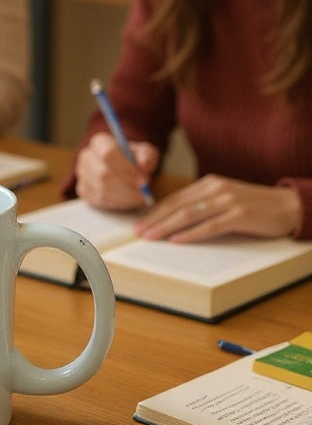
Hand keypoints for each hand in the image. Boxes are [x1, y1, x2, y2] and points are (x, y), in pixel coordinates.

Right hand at [75, 132, 159, 209]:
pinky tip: (128, 199)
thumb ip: (147, 157)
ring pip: (102, 189)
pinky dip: (117, 203)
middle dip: (125, 186)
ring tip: (139, 197)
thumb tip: (143, 166)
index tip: (143, 181)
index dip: (126, 168)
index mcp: (100, 141)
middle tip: (142, 193)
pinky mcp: (83, 191)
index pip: (109, 153)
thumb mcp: (146, 153)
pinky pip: (99, 200)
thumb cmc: (136, 159)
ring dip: (124, 196)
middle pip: (103, 173)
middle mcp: (87, 156)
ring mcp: (83, 174)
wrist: (125, 170)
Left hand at [134, 175, 302, 242]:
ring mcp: (227, 201)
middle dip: (155, 219)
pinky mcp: (239, 215)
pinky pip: (210, 226)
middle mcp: (215, 189)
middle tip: (137, 232)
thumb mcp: (224, 198)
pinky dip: (191, 234)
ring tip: (151, 237)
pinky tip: (177, 240)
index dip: (155, 211)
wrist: (287, 205)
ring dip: (166, 227)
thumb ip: (203, 203)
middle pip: (178, 205)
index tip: (139, 223)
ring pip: (189, 214)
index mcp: (209, 183)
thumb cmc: (254, 205)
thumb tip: (174, 218)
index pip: (175, 198)